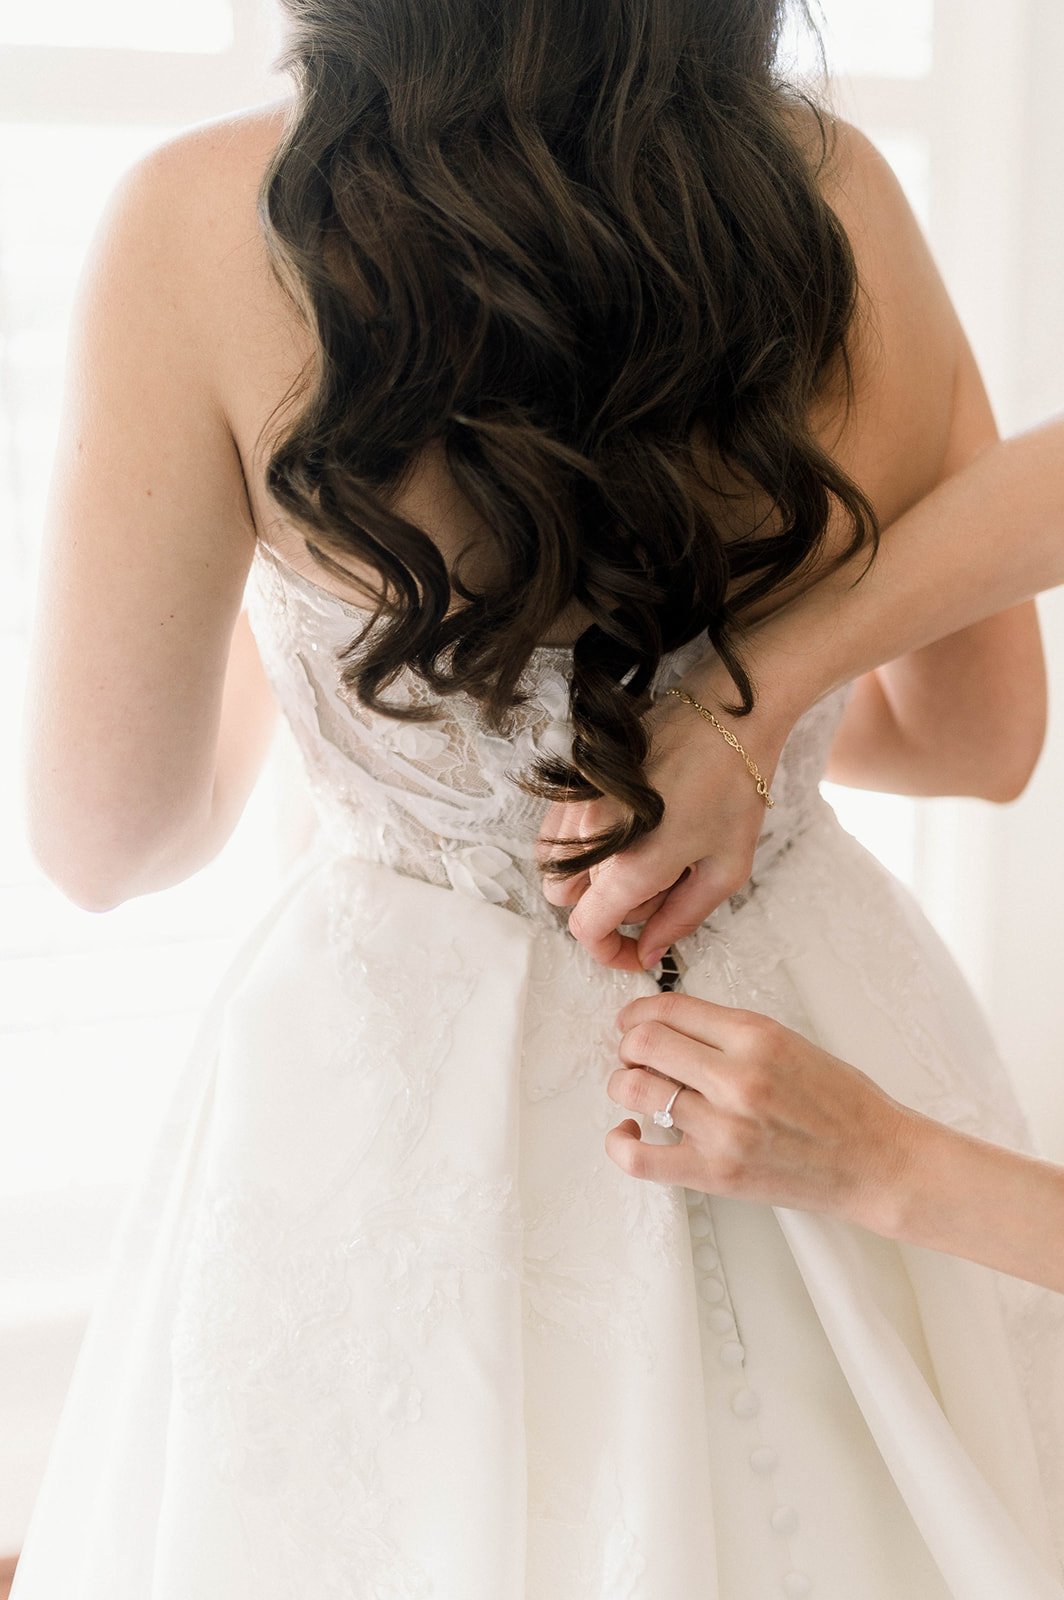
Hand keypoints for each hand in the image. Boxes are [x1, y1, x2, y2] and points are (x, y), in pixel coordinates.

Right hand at [536, 665, 789, 970]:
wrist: (728, 714)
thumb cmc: (736, 787)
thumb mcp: (727, 867)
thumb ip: (682, 917)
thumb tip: (650, 950)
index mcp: (631, 865)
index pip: (589, 929)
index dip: (610, 952)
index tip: (637, 952)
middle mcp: (591, 836)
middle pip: (570, 902)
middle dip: (610, 909)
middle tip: (660, 887)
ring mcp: (577, 805)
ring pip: (556, 868)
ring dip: (592, 877)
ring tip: (646, 854)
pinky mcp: (575, 781)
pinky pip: (555, 832)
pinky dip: (579, 846)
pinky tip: (626, 830)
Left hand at [604, 993, 920, 1231]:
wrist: (877, 1161)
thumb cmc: (841, 1103)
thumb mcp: (789, 1041)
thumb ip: (729, 1032)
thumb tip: (667, 1024)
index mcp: (756, 1036)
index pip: (669, 1008)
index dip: (638, 1011)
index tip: (632, 1020)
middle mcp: (736, 1078)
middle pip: (643, 1044)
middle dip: (628, 1045)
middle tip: (636, 1055)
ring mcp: (722, 1129)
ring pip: (635, 1091)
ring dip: (624, 1085)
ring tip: (638, 1089)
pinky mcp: (715, 1173)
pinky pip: (639, 1157)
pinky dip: (620, 1141)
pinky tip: (630, 1130)